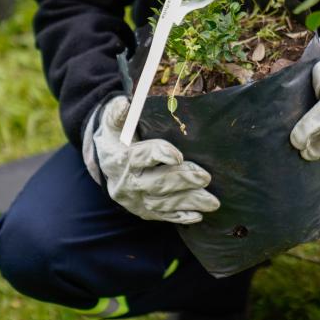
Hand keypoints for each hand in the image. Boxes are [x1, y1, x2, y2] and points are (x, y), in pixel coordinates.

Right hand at [83, 96, 219, 223]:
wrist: (106, 163)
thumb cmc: (117, 138)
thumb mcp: (113, 124)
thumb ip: (118, 113)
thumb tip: (125, 102)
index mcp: (120, 159)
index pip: (140, 157)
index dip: (159, 155)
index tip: (177, 155)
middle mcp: (126, 183)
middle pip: (157, 183)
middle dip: (183, 180)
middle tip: (206, 177)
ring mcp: (136, 200)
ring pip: (164, 204)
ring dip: (189, 202)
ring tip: (213, 202)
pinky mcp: (144, 211)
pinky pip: (163, 216)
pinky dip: (180, 217)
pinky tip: (198, 216)